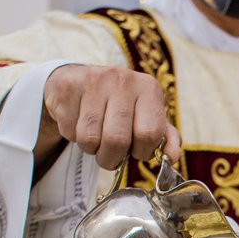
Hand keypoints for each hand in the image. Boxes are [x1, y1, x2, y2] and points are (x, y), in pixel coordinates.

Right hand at [39, 64, 182, 171]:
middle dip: (112, 158)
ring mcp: (93, 80)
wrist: (78, 81)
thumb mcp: (147, 117)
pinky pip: (70, 132)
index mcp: (148, 87)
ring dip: (91, 149)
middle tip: (110, 155)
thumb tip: (171, 157)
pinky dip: (73, 137)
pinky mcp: (67, 87)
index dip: (142, 152)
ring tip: (95, 137)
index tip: (136, 151)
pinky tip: (78, 122)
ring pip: (90, 139)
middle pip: (117, 140)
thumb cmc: (119, 106)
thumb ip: (165, 138)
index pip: (149, 134)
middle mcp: (122, 78)